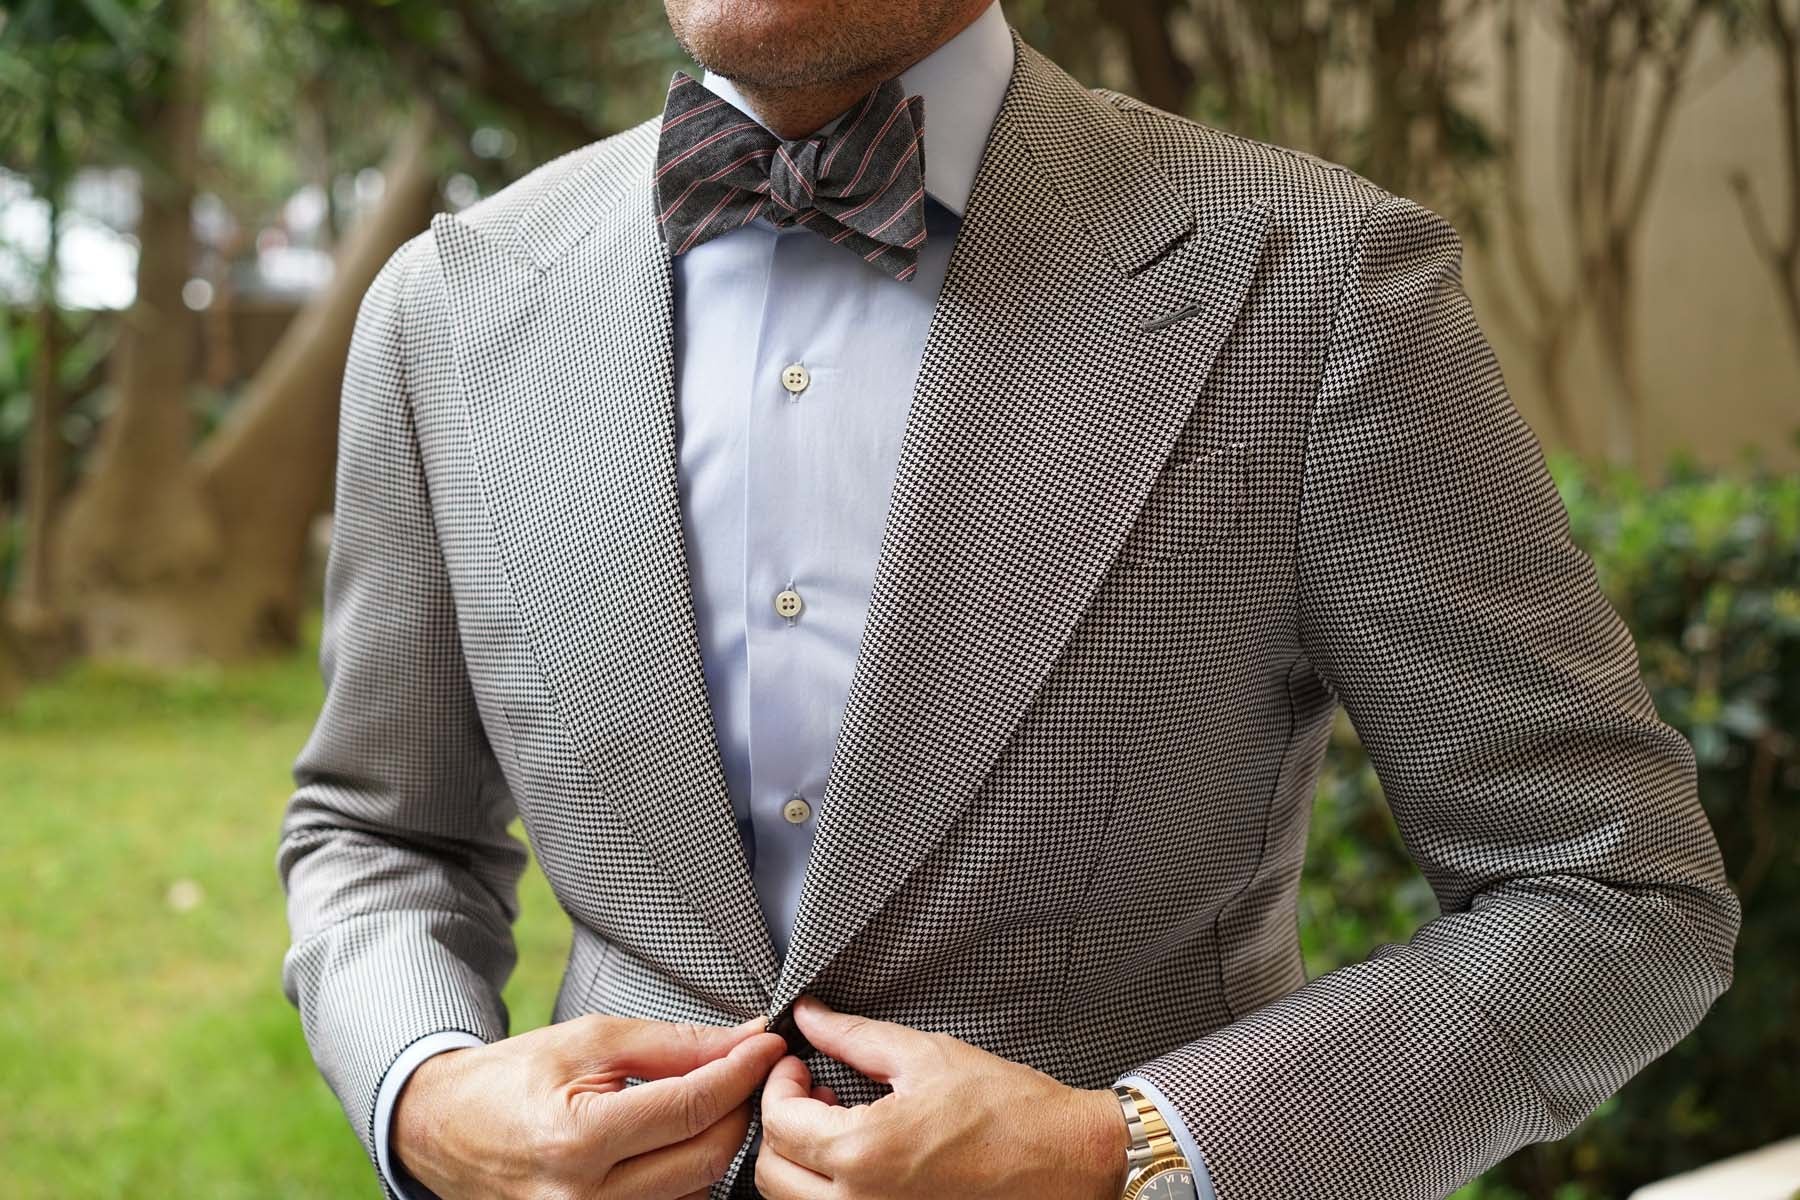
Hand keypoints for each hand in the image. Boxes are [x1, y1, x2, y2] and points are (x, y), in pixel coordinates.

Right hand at [393, 1012, 787, 1199]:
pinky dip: (689, 1175)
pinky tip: (681, 1140)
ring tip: (712, 1101)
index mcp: (576, 1139)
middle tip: (747, 1069)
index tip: (768, 1044)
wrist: (446, 1129)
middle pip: (707, 1157)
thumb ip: (673, 1044)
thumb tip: (743, 1040)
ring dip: (718, 1143)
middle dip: (740, 1107)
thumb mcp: (590, 1040)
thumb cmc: (515, 1078)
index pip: (691, 1108)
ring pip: (698, 1191)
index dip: (741, 1071)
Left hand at [756, 995, 1128, 1198]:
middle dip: (782, 1125)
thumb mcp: (925, 1055)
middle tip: (815, 1092)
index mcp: (866, 1152)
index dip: (780, 1085)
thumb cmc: (1008, 1109)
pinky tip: (863, 1154)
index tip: (799, 1064)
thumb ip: (853, 1036)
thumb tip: (808, 1016)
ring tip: (840, 1122)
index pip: (778, 1124)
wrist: (1066, 1159)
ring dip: (801, 1161)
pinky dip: (829, 1188)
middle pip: (773, 1175)